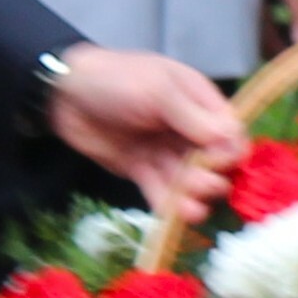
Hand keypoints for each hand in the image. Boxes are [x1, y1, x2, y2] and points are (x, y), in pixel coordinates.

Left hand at [42, 47, 245, 218]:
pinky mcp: (142, 169)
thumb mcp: (158, 91)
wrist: (64, 93)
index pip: (229, 131)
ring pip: (188, 179)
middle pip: (213, 161)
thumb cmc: (116, 80)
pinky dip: (171, 205)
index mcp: (198, 101)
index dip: (231, 150)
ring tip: (191, 208)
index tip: (224, 163)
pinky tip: (178, 216)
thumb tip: (233, 142)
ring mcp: (164, 150)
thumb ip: (194, 118)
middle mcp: (186, 128)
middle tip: (205, 186)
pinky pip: (162, 190)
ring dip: (193, 195)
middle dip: (212, 176)